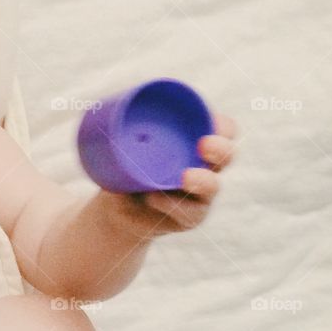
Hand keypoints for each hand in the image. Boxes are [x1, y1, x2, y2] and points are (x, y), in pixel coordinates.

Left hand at [98, 111, 239, 240]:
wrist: (118, 208)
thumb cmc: (126, 167)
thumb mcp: (123, 145)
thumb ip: (119, 131)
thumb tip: (104, 113)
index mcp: (197, 141)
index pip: (224, 130)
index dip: (223, 125)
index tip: (210, 120)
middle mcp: (206, 166)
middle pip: (227, 156)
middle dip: (220, 149)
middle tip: (203, 145)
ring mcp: (200, 194)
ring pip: (212, 187)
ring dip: (202, 180)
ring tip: (184, 177)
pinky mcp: (189, 217)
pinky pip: (188, 213)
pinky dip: (171, 205)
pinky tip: (154, 198)